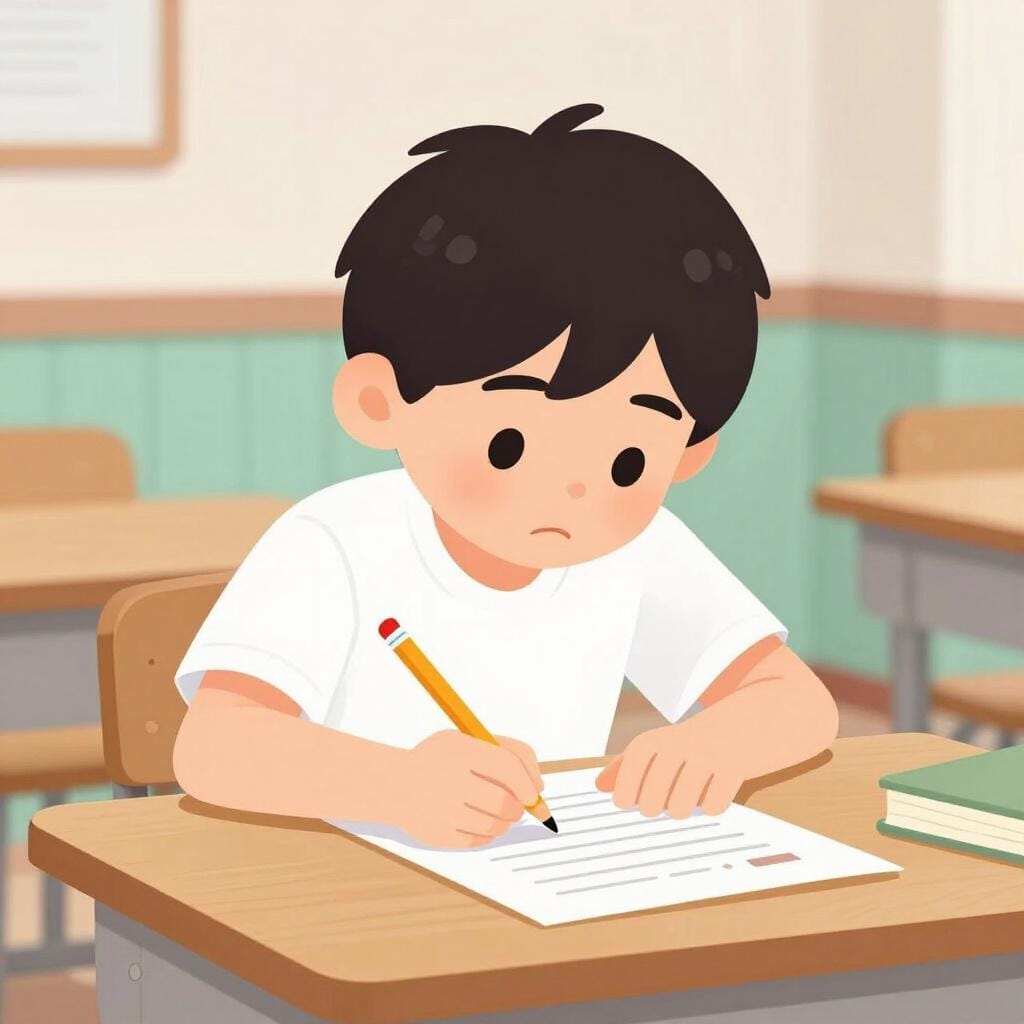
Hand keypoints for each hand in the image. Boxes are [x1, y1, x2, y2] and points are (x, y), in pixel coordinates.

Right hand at [391, 731, 541, 847]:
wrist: (393, 784)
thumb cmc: (439, 760)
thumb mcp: (466, 740)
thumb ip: (506, 751)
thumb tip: (539, 785)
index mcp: (460, 750)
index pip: (508, 767)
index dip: (528, 782)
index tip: (535, 792)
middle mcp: (450, 781)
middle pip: (505, 802)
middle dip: (520, 807)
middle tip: (517, 804)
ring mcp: (443, 810)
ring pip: (496, 826)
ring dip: (504, 820)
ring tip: (493, 810)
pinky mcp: (439, 835)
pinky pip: (480, 841)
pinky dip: (486, 833)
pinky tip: (474, 820)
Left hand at [596, 717, 744, 817]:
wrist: (750, 717)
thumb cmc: (696, 740)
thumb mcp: (660, 744)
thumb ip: (627, 765)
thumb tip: (599, 786)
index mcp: (652, 742)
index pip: (625, 783)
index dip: (627, 796)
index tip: (632, 800)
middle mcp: (675, 746)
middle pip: (650, 804)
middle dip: (656, 809)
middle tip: (666, 797)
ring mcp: (705, 756)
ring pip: (679, 809)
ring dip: (685, 809)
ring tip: (691, 794)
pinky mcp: (733, 768)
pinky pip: (712, 807)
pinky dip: (714, 805)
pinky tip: (716, 788)